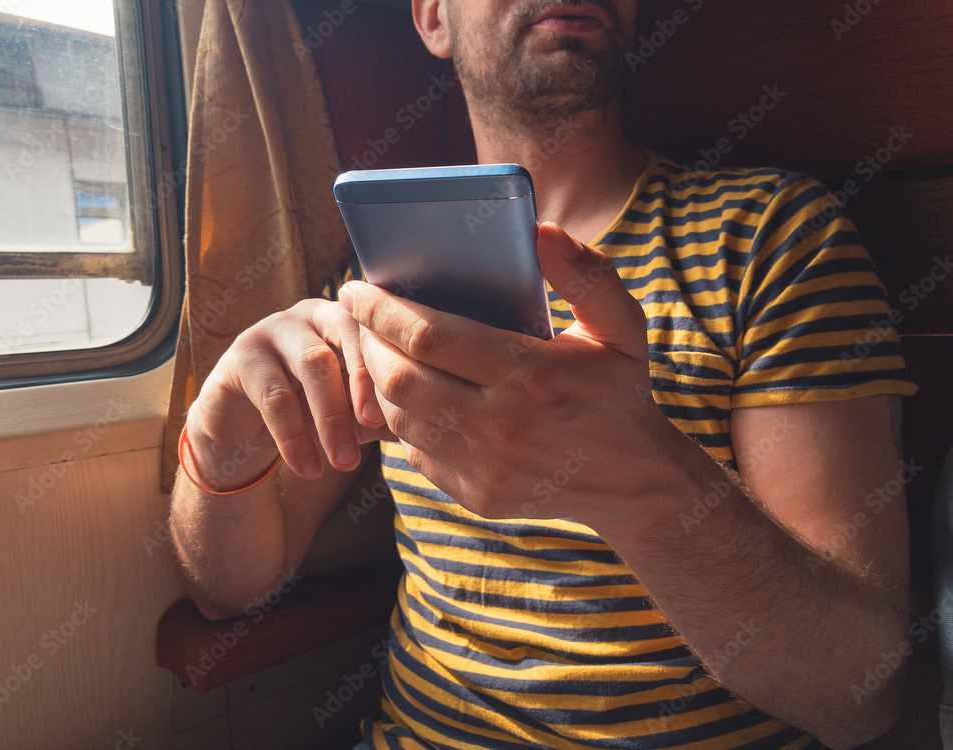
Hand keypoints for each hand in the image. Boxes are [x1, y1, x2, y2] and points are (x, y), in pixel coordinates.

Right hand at [186, 299, 394, 489]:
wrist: (244, 429)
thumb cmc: (311, 415)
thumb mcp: (353, 416)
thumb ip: (386, 414)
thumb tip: (430, 427)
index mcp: (350, 317)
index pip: (378, 327)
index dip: (392, 366)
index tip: (408, 411)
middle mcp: (313, 312)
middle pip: (347, 334)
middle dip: (364, 386)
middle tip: (375, 429)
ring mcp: (273, 328)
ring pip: (312, 362)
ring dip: (332, 418)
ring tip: (345, 463)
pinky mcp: (240, 356)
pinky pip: (274, 395)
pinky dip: (295, 437)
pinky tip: (309, 469)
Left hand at [338, 222, 688, 526]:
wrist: (636, 482)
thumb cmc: (620, 392)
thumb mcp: (622, 328)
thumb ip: (586, 276)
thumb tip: (541, 232)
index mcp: (532, 375)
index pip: (430, 337)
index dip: (382, 310)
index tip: (356, 289)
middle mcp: (502, 425)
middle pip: (400, 379)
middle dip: (369, 344)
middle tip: (363, 320)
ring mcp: (487, 467)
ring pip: (400, 418)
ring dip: (379, 381)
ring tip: (381, 353)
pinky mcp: (478, 496)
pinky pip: (418, 454)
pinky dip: (405, 421)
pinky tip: (412, 398)